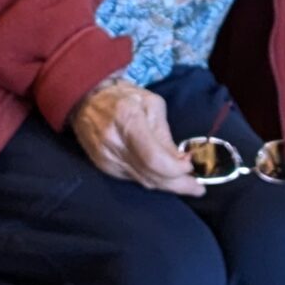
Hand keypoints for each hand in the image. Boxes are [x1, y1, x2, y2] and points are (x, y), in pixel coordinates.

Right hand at [69, 76, 203, 194]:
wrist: (86, 98)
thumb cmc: (125, 96)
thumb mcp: (152, 104)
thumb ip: (165, 135)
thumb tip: (181, 162)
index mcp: (128, 121)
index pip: (154, 159)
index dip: (175, 169)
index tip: (191, 167)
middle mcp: (114, 143)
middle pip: (150, 176)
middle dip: (178, 185)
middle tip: (198, 188)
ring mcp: (106, 158)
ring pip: (143, 182)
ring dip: (167, 186)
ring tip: (187, 185)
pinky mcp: (103, 166)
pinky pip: (133, 180)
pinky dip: (151, 180)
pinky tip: (163, 178)